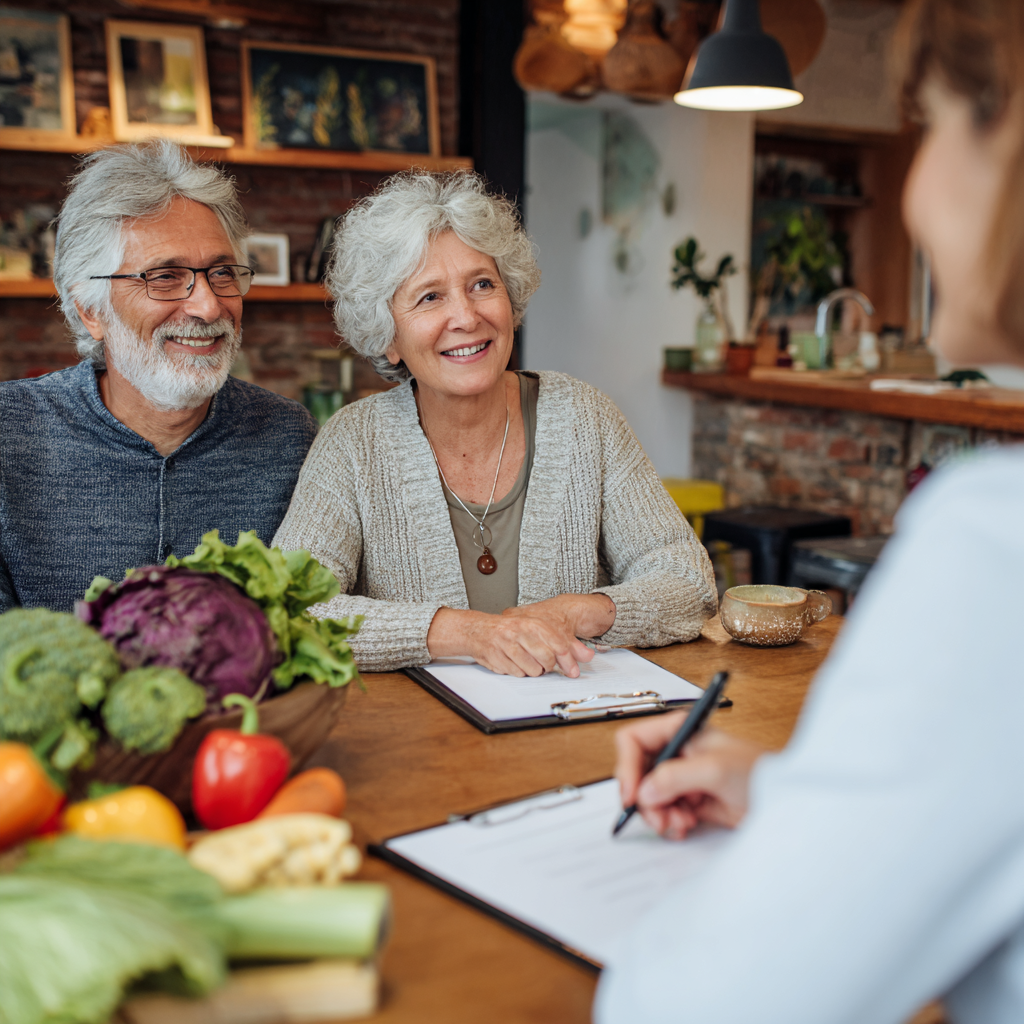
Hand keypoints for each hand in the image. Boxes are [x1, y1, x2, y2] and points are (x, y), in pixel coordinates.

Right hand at [427, 594, 614, 677]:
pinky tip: (514, 662)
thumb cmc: (512, 630)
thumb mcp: (539, 629)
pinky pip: (517, 674)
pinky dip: (519, 672)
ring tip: (527, 661)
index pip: (557, 644)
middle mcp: (520, 632)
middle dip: (548, 666)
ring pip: (532, 670)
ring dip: (533, 670)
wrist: (478, 630)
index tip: (572, 671)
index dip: (567, 660)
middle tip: (545, 664)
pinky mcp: (496, 657)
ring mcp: (506, 645)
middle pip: (546, 659)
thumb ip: (567, 643)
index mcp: (532, 623)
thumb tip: (587, 656)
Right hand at [614, 716, 763, 839]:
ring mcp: (681, 777)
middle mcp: (676, 751)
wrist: (784, 802)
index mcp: (678, 730)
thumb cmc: (758, 772)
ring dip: (658, 814)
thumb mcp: (714, 770)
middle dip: (645, 799)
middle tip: (659, 819)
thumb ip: (674, 777)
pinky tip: (685, 826)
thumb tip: (644, 792)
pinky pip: (663, 812)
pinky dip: (669, 823)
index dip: (627, 767)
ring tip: (680, 824)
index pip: (633, 741)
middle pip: (637, 774)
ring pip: (648, 797)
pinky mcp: (688, 800)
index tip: (631, 795)